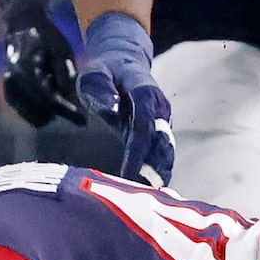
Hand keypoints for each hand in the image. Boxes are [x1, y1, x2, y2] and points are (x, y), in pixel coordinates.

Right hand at [0, 0, 81, 126]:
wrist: (23, 27)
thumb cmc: (45, 36)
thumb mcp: (62, 53)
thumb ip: (66, 80)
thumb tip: (76, 106)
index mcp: (25, 70)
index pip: (48, 100)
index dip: (68, 112)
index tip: (84, 121)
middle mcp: (12, 83)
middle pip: (41, 112)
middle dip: (59, 109)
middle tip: (68, 91)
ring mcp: (8, 90)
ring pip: (34, 116)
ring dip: (49, 109)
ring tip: (54, 86)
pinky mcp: (9, 95)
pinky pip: (28, 113)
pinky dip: (41, 108)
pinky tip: (46, 91)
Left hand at [77, 10, 172, 184]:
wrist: (123, 59)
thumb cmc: (104, 69)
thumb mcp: (94, 73)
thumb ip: (101, 90)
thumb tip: (112, 111)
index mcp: (144, 93)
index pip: (144, 127)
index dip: (138, 153)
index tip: (128, 175)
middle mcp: (159, 108)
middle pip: (161, 143)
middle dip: (155, 170)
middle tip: (144, 198)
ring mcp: (162, 118)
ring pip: (165, 150)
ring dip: (159, 173)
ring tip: (150, 200)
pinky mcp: (159, 128)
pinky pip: (161, 151)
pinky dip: (157, 169)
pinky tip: (150, 189)